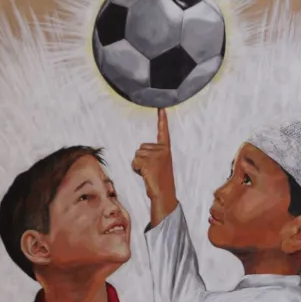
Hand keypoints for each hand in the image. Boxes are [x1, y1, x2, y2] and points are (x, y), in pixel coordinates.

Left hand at [132, 108, 177, 226]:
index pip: (163, 131)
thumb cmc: (160, 180)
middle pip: (141, 147)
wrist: (164, 193)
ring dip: (138, 165)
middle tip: (151, 170)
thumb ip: (153, 154)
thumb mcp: (160, 164)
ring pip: (136, 154)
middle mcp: (162, 150)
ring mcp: (156, 156)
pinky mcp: (148, 162)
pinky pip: (134, 162)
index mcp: (166, 149)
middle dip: (141, 158)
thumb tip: (140, 154)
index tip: (161, 108)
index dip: (162, 119)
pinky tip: (145, 175)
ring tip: (149, 173)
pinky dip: (136, 169)